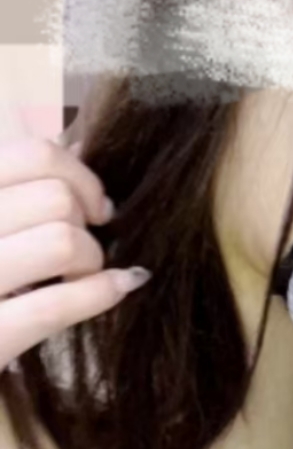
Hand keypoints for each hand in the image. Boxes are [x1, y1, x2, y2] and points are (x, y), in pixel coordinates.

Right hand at [0, 136, 150, 372]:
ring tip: (82, 274)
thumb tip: (77, 143)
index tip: (94, 205)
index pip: (34, 154)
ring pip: (62, 241)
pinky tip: (119, 287)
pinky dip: (100, 292)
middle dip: (86, 223)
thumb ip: (18, 185)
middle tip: (83, 249)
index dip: (80, 175)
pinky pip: (54, 305)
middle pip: (57, 197)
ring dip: (90, 259)